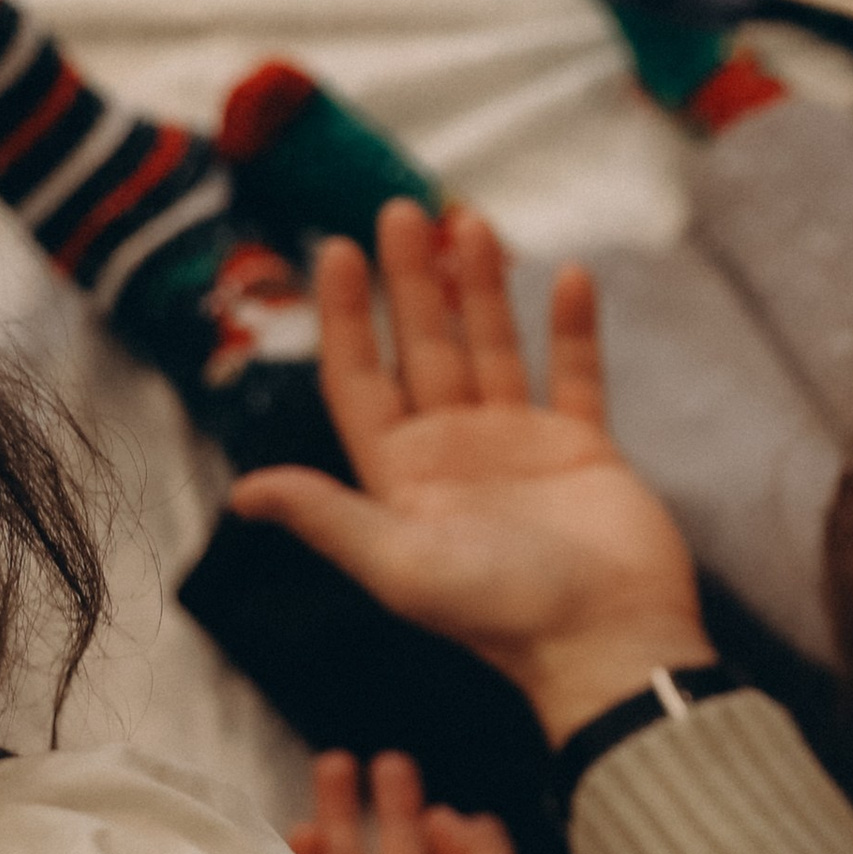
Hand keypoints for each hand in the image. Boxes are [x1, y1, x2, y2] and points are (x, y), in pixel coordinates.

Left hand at [228, 201, 714, 745]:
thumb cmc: (503, 616)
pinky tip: (567, 275)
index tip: (334, 252)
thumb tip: (242, 492)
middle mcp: (455, 454)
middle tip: (401, 211)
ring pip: (493, 348)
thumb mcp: (400, 567)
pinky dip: (572, 327)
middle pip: (423, 349)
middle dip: (410, 282)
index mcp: (402, 479)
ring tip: (471, 224)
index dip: (344, 318)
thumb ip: (328, 518)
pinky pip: (575, 373)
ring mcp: (521, 448)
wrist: (610, 643)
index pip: (360, 381)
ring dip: (482, 288)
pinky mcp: (585, 450)